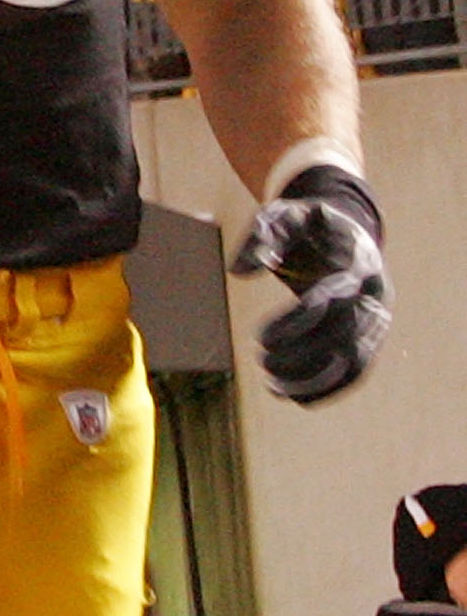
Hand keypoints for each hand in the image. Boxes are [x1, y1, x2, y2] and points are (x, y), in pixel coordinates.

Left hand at [230, 163, 389, 403]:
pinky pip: (356, 371)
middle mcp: (375, 296)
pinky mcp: (370, 337)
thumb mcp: (281, 217)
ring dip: (315, 380)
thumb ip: (261, 238)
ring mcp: (377, 320)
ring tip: (273, 385)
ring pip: (355, 362)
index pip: (333, 302)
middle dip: (303, 356)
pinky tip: (294, 397)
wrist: (342, 233)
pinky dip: (328, 388)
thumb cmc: (306, 225)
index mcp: (358, 264)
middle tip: (261, 362)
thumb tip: (238, 271)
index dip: (297, 324)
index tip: (260, 338)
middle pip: (346, 337)